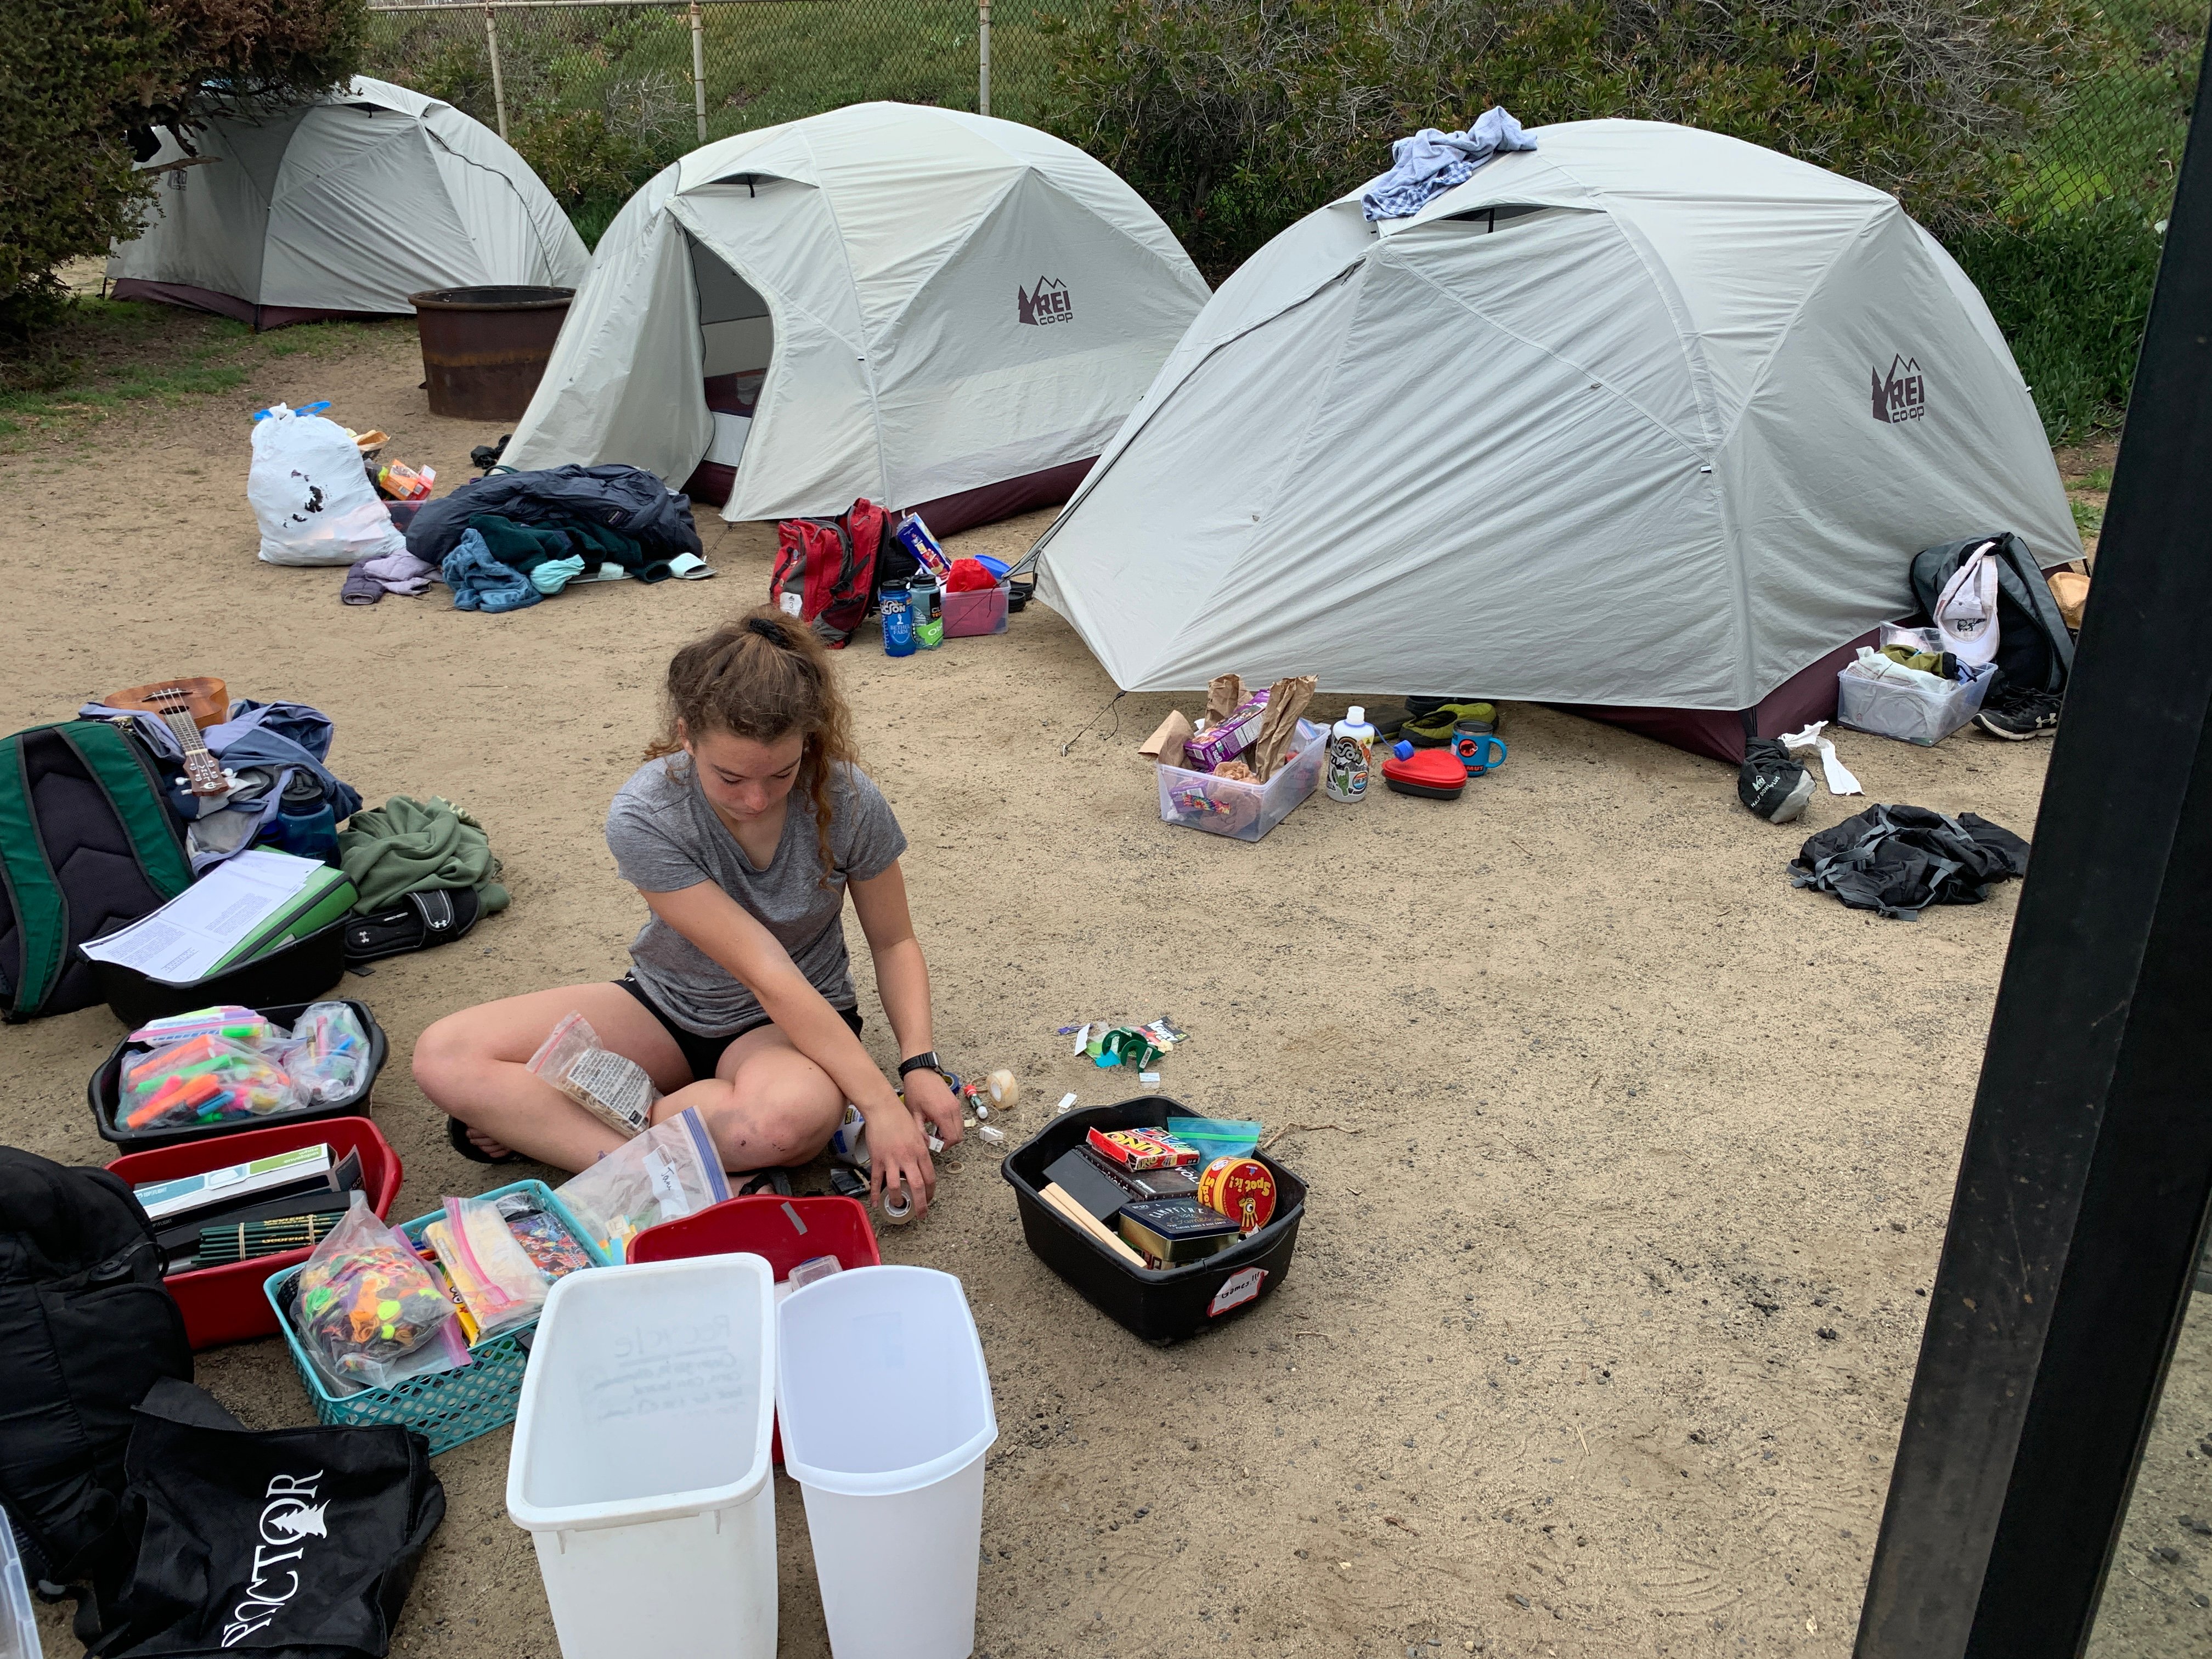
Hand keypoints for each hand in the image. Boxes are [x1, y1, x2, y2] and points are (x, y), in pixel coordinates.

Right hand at [865, 1098, 936, 1215]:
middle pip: (918, 1186)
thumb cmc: (901, 1118)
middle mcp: (908, 1157)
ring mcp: (892, 1159)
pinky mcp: (878, 1159)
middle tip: (920, 1214)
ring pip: (896, 1187)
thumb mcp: (918, 1134)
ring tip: (898, 1207)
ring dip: (898, 1200)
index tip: (929, 1199)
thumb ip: (921, 1150)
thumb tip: (922, 1164)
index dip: (931, 1192)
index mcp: (921, 1152)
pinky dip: (876, 1193)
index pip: (930, 1177)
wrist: (883, 1109)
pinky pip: (877, 1180)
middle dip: (920, 1204)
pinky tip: (876, 1202)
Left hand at [902, 1068, 963, 1147]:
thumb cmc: (916, 1088)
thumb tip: (926, 1144)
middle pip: (959, 1135)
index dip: (944, 1146)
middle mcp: (953, 1109)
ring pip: (960, 1128)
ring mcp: (956, 1105)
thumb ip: (920, 1131)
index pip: (952, 1138)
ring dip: (950, 1133)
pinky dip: (951, 1125)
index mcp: (942, 1113)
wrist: (921, 1071)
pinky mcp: (955, 1102)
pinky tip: (938, 1123)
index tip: (935, 1145)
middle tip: (935, 1140)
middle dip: (948, 1141)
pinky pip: (959, 1119)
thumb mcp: (914, 1113)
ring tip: (935, 1131)